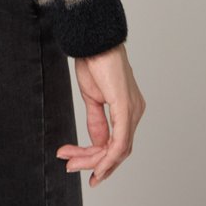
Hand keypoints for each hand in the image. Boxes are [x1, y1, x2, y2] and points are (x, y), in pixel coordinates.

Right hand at [55, 42, 145, 186]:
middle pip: (119, 151)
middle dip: (93, 163)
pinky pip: (120, 143)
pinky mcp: (125, 107)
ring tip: (71, 162)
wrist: (93, 39)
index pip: (117, 143)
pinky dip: (107, 158)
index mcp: (129, 108)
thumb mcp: (92, 97)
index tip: (74, 161)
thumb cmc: (94, 60)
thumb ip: (97, 121)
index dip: (98, 158)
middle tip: (70, 165)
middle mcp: (135, 112)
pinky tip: (95, 166)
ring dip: (94, 161)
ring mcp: (132, 110)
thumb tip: (98, 144)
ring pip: (118, 151)